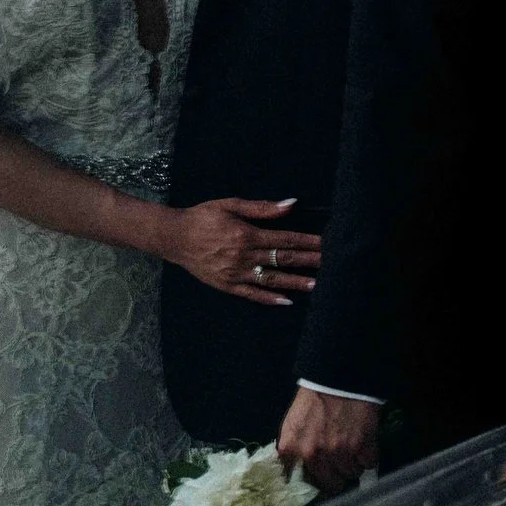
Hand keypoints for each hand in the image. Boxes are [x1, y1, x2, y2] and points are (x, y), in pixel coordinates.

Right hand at [158, 197, 320, 305]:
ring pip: (271, 279)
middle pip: (283, 259)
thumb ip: (262, 208)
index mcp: (247, 234)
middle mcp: (243, 256)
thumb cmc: (203, 217)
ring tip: (317, 285)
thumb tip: (291, 204)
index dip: (308, 242)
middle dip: (308, 261)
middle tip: (331, 264)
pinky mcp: (226, 285)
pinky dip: (269, 298)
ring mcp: (235, 273)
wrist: (174, 237)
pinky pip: (251, 294)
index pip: (285, 239)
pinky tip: (286, 301)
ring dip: (295, 282)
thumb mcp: (230, 205)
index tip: (326, 244)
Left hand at [278, 386, 379, 493]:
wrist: (339, 378)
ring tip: (353, 447)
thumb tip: (297, 473)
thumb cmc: (315, 399)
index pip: (300, 484)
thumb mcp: (293, 425)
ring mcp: (338, 452)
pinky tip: (364, 444)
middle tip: (341, 463)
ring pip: (351, 474)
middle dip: (337, 476)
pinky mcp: (362, 446)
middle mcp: (313, 455)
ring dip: (354, 464)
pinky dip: (369, 456)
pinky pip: (369, 464)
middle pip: (330, 484)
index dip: (314, 482)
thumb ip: (292, 451)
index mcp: (291, 449)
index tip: (321, 478)